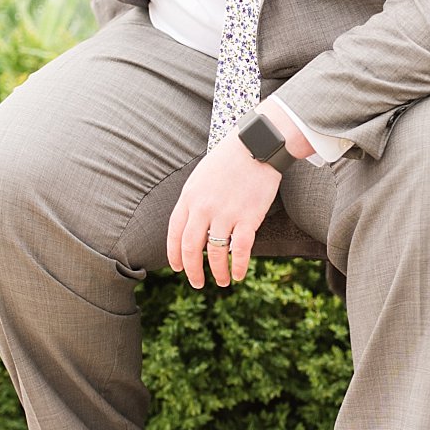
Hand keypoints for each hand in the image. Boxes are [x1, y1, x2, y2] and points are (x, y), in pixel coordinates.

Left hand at [166, 138, 282, 288]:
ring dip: (217, 272)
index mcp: (189, 197)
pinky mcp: (248, 217)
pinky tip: (238, 275)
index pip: (174, 233)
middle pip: (191, 248)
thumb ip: (193, 201)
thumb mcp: (200, 178)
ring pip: (216, 253)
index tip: (178, 268)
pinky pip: (240, 250)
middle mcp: (203, 208)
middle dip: (192, 270)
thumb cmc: (227, 161)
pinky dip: (237, 266)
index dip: (174, 254)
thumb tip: (190, 225)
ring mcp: (225, 213)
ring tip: (220, 282)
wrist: (255, 146)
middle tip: (197, 283)